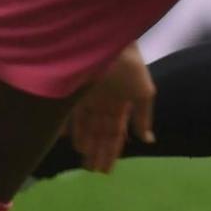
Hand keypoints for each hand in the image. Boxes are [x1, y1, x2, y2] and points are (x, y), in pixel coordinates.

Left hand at [66, 45, 154, 172]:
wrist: (106, 39)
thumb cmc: (129, 64)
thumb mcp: (143, 92)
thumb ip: (143, 116)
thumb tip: (147, 140)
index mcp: (121, 101)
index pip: (116, 131)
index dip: (112, 151)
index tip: (107, 171)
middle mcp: (103, 101)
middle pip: (100, 132)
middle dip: (98, 152)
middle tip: (94, 171)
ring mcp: (86, 96)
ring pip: (84, 126)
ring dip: (84, 144)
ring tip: (83, 161)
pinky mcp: (70, 89)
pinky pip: (66, 113)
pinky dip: (65, 126)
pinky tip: (63, 140)